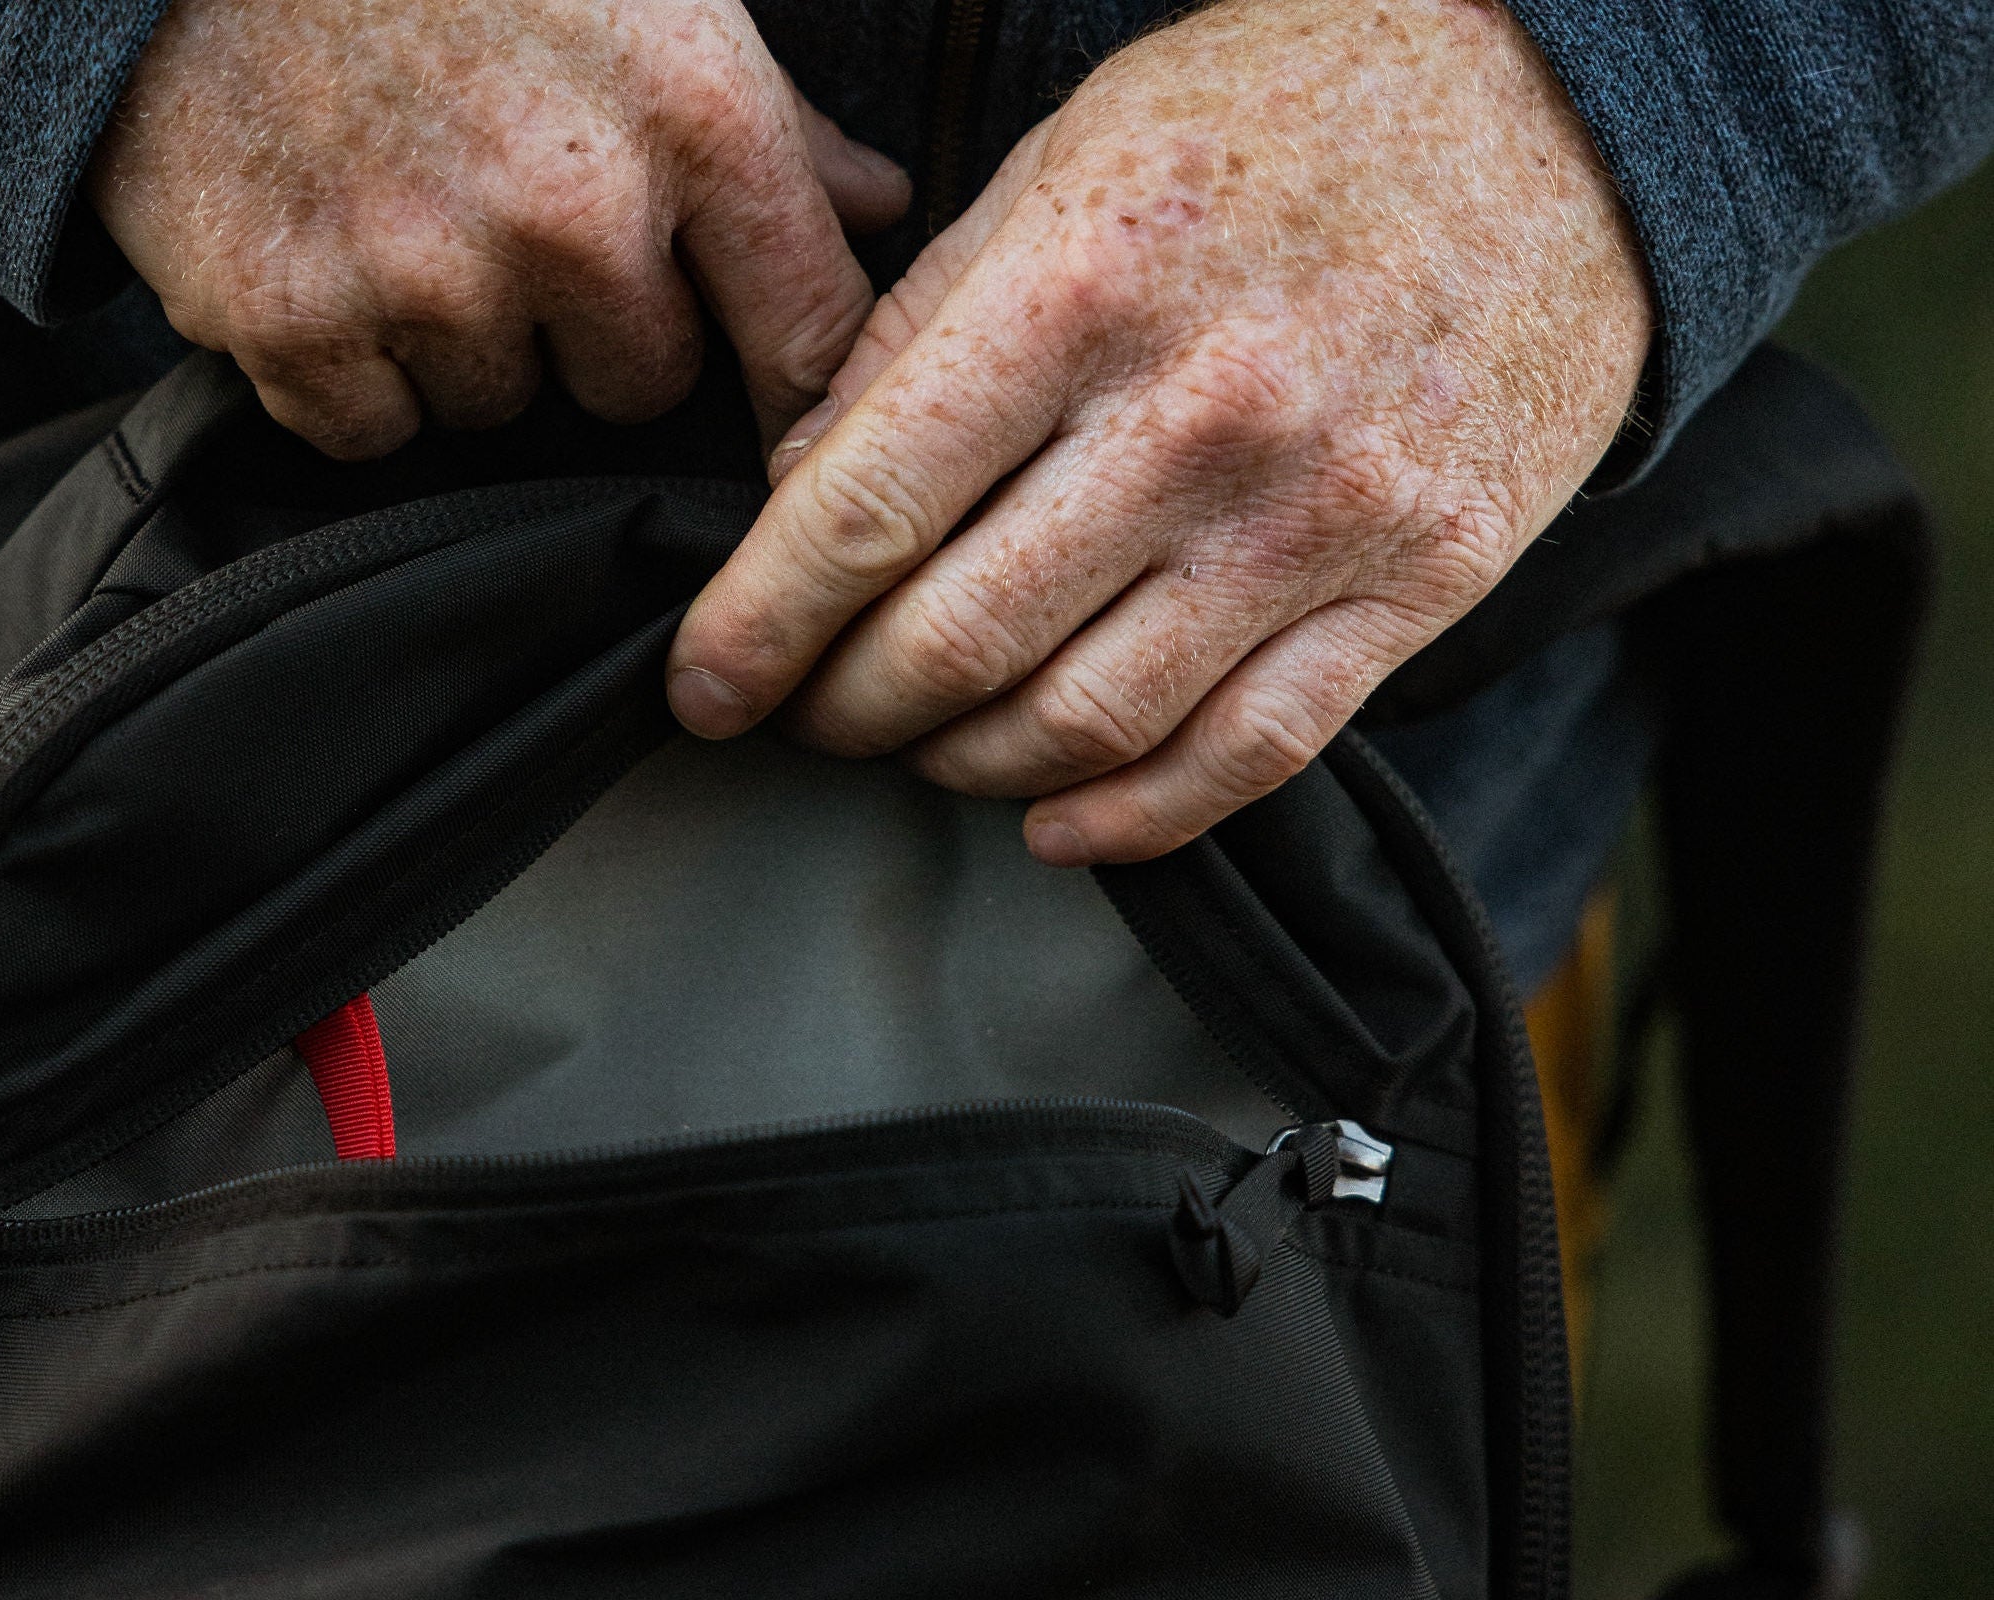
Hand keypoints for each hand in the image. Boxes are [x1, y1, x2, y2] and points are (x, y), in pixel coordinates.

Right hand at [87, 0, 909, 457]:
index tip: (767, 399)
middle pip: (641, 387)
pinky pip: (371, 430)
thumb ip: (768, 117)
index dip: (789, 380)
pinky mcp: (296, 324)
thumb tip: (878, 208)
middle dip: (593, 330)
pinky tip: (328, 254)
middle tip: (511, 217)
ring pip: (501, 408)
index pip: (806, 335)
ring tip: (404, 205)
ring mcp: (428, 274)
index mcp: (689, 109)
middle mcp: (570, 207)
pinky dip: (350, 371)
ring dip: (464, 344)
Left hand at [667, 0, 1650, 865]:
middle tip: (813, 713)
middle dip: (847, 710)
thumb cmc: (1284, 120)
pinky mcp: (1414, 586)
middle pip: (956, 646)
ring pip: (1084, 726)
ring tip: (927, 747)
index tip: (705, 687)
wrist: (1561, 110)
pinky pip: (1243, 758)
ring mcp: (1316, 515)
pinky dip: (1127, 822)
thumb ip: (921, 332)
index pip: (862, 513)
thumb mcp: (1066, 162)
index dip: (756, 628)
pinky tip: (1056, 822)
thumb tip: (795, 491)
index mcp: (1082, 288)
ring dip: (967, 769)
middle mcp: (1198, 417)